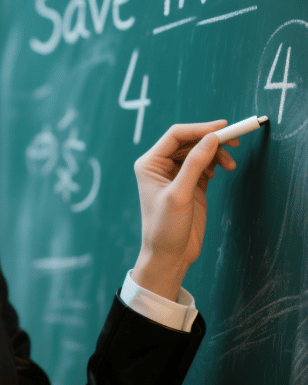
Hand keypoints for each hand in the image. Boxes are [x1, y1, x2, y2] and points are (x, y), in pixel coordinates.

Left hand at [132, 121, 237, 300]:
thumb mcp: (179, 195)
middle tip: (235, 141)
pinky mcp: (190, 185)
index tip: (223, 127)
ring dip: (216, 153)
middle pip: (189, 142)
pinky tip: (221, 170)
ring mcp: (176, 175)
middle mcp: (160, 166)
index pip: (176, 135)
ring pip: (199, 152)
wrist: (169, 256)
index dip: (199, 129)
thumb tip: (211, 138)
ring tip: (230, 164)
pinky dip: (216, 163)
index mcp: (149, 163)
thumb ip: (195, 165)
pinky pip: (205, 165)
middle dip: (211, 140)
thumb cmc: (165, 228)